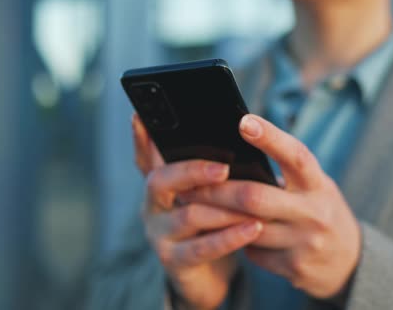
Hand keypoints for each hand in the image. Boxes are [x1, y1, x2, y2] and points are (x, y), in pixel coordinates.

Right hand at [132, 115, 263, 308]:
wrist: (208, 277)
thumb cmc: (211, 226)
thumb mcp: (207, 196)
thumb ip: (210, 173)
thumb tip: (237, 136)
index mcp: (161, 186)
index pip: (146, 157)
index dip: (140, 139)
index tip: (140, 116)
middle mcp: (152, 207)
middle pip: (160, 180)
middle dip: (192, 171)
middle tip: (224, 169)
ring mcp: (159, 234)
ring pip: (187, 214)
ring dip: (222, 209)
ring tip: (251, 205)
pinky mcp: (173, 261)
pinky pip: (201, 248)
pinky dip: (229, 237)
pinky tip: (253, 229)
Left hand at [183, 114, 360, 298]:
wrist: (348, 262)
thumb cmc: (317, 210)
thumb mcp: (312, 186)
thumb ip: (284, 173)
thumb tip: (233, 151)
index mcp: (318, 184)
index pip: (296, 156)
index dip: (270, 138)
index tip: (243, 121)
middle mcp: (315, 213)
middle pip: (254, 197)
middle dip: (216, 191)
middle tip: (188, 184)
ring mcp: (305, 243)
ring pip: (246, 228)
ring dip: (215, 217)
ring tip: (190, 205)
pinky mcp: (294, 268)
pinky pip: (252, 252)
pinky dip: (235, 240)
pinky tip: (224, 233)